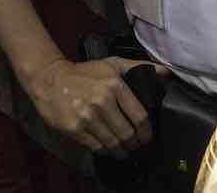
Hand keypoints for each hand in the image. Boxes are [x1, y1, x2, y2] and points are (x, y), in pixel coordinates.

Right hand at [23, 57, 169, 153]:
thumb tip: (166, 72)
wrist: (50, 79)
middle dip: (135, 144)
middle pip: (128, 134)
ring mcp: (87, 117)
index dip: (147, 132)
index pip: (140, 116)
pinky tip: (108, 149)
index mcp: (115, 86)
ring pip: (113, 143)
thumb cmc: (84, 72)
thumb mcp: (112, 64)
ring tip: (125, 152)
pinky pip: (96, 147)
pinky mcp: (74, 129)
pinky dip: (105, 150)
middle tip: (137, 147)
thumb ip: (139, 67)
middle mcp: (103, 102)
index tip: (148, 138)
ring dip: (122, 151)